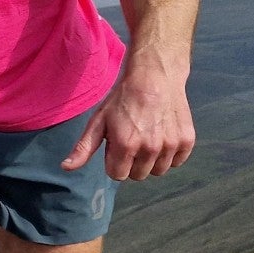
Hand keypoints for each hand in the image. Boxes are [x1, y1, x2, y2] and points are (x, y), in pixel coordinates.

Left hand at [61, 79, 195, 181]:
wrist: (154, 76)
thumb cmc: (122, 99)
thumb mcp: (98, 121)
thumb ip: (83, 148)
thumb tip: (66, 168)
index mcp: (125, 145)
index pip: (118, 175)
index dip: (113, 161)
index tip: (115, 145)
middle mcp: (150, 148)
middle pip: (138, 175)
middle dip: (131, 162)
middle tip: (132, 139)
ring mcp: (171, 145)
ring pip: (158, 171)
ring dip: (151, 160)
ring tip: (147, 137)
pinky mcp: (187, 140)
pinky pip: (177, 162)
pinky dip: (170, 154)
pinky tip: (162, 136)